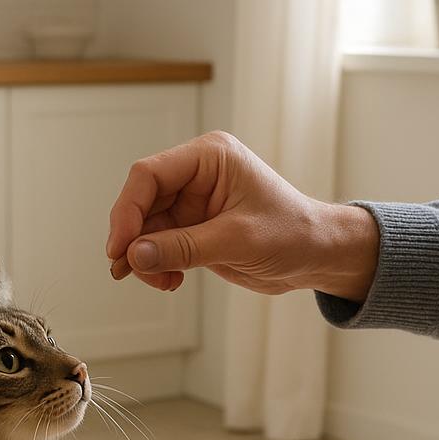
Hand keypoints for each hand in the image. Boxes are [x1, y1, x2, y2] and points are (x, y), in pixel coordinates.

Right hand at [105, 131, 379, 299]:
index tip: (120, 248)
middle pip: (142, 202)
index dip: (127, 211)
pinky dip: (158, 265)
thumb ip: (184, 247)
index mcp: (210, 157)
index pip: (149, 175)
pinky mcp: (194, 228)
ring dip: (145, 258)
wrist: (318, 255)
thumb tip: (135, 255)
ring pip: (146, 228)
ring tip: (162, 282)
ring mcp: (193, 202)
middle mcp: (196, 175)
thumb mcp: (237, 241)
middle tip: (129, 272)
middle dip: (134, 239)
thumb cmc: (293, 234)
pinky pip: (160, 244)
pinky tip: (171, 281)